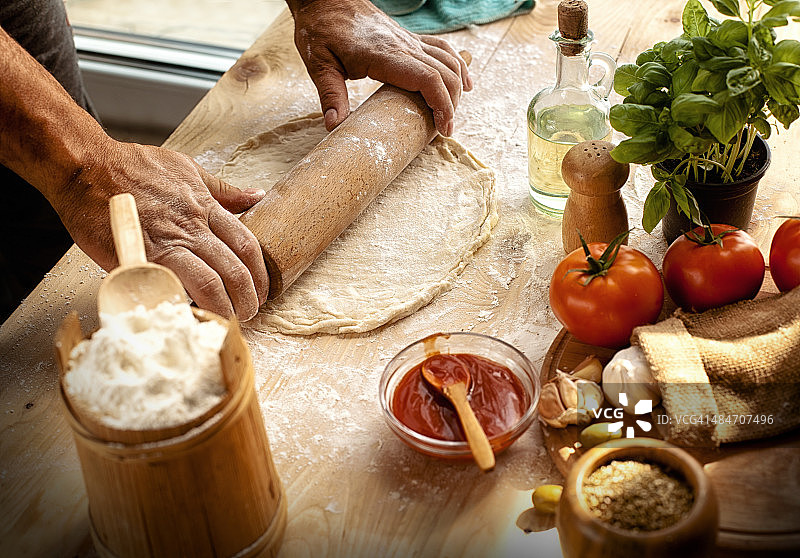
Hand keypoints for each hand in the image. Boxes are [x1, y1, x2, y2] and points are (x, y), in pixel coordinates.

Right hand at [51, 141, 268, 320]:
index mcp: (205, 208)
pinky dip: (185, 306)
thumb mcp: (188, 168)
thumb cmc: (132, 167)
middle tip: (250, 312)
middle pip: (235, 270)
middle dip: (248, 297)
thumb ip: (223, 189)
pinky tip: (192, 316)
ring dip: (224, 307)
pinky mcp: (140, 258)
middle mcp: (191, 228)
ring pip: (210, 283)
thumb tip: (256, 196)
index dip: (259, 273)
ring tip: (229, 320)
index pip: (247, 246)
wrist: (85, 167)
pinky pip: (170, 288)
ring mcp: (166, 245)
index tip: (261, 289)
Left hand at [288, 0, 471, 135]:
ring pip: (448, 62)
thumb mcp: (319, 63)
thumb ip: (330, 95)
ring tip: (451, 114)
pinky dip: (458, 66)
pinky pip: (443, 50)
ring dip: (457, 87)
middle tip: (445, 130)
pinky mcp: (410, 39)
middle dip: (452, 104)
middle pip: (445, 73)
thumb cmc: (322, 30)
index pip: (427, 78)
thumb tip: (335, 126)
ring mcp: (410, 40)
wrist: (328, 0)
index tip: (444, 128)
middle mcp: (404, 45)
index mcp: (385, 54)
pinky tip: (465, 82)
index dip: (442, 104)